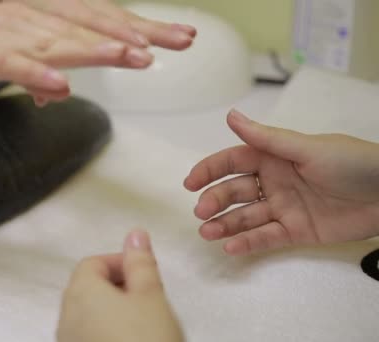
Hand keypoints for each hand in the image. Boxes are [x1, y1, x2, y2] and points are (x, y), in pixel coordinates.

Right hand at [0, 0, 195, 106]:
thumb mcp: (10, 58)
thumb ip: (39, 71)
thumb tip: (58, 91)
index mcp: (44, 20)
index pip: (99, 23)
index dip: (138, 29)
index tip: (175, 37)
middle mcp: (34, 21)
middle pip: (92, 29)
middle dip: (136, 35)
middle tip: (179, 41)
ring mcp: (11, 36)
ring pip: (61, 43)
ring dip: (98, 50)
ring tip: (134, 57)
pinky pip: (17, 66)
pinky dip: (40, 75)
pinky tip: (62, 85)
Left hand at [57, 231, 181, 341]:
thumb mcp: (151, 296)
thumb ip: (141, 262)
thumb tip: (135, 234)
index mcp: (81, 292)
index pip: (93, 262)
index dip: (120, 262)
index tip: (144, 272)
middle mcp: (66, 316)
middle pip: (88, 287)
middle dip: (119, 286)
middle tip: (147, 297)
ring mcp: (67, 341)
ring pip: (88, 314)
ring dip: (113, 311)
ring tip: (143, 323)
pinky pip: (88, 336)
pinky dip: (107, 332)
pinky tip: (131, 341)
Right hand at [184, 110, 378, 255]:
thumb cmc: (352, 163)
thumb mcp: (307, 148)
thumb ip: (266, 138)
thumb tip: (231, 115)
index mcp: (274, 156)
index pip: (233, 161)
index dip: (210, 170)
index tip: (190, 182)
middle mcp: (274, 181)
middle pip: (235, 191)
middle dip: (215, 200)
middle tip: (202, 212)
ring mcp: (284, 207)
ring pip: (246, 217)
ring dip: (225, 224)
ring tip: (207, 233)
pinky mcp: (296, 231)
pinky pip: (266, 237)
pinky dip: (248, 242)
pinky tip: (231, 247)